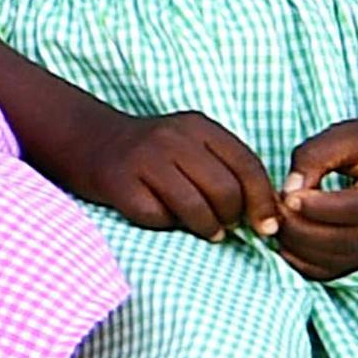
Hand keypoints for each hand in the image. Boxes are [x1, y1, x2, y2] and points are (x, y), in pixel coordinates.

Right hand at [81, 104, 277, 242]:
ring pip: (195, 208)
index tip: (267, 226)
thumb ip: (227, 168)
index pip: (247, 165)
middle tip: (227, 226)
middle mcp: (172, 138)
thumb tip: (265, 214)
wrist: (90, 141)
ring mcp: (144, 159)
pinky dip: (166, 224)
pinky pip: (158, 217)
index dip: (262, 200)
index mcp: (199, 127)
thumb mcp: (193, 145)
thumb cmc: (155, 153)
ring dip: (207, 228)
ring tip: (208, 231)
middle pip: (224, 190)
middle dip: (233, 217)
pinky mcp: (120, 183)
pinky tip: (164, 216)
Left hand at [277, 110, 357, 282]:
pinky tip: (292, 243)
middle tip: (275, 213)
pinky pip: (343, 271)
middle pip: (348, 240)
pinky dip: (311, 263)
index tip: (286, 197)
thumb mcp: (344, 135)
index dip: (315, 208)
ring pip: (343, 260)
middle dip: (301, 231)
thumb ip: (312, 158)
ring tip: (280, 225)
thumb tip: (288, 194)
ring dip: (302, 248)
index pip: (356, 208)